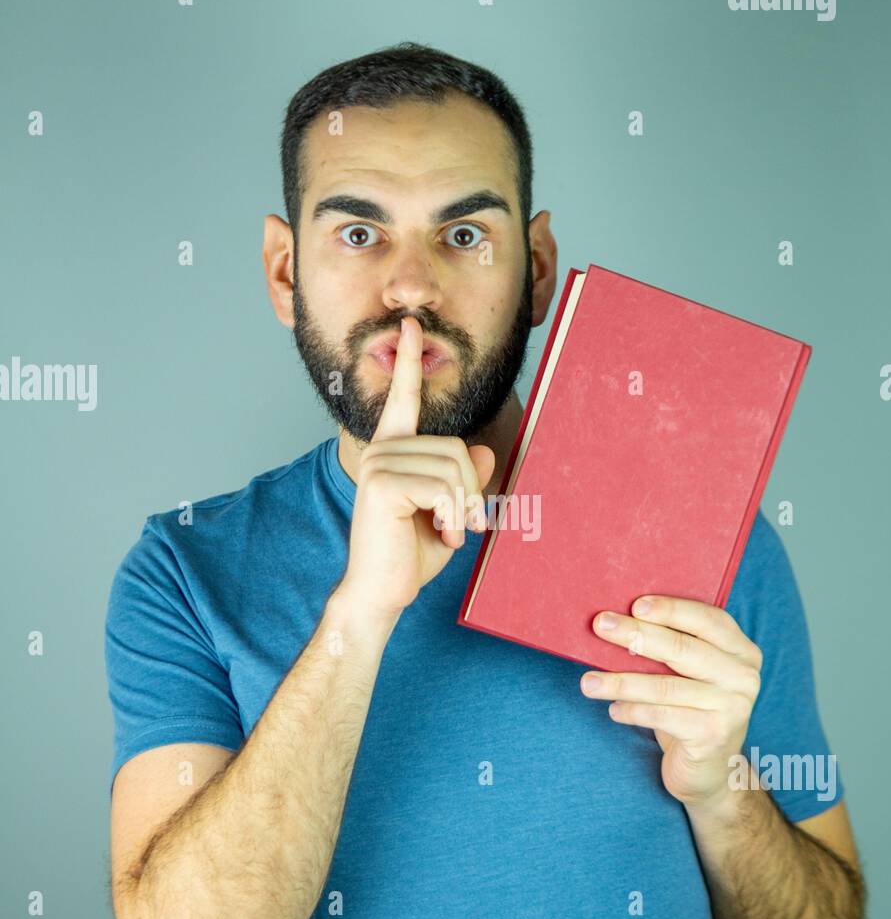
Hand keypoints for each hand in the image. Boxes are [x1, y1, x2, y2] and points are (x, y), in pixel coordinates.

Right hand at [338, 315, 494, 621]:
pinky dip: (452, 514)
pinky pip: (442, 486)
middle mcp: (382, 449)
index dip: (409, 362)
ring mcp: (378, 462)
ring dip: (464, 506)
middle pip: (456, 446)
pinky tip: (441, 535)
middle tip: (464, 526)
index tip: (409, 325)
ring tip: (450, 533)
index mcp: (394, 450)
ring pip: (454, 466)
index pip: (404, 399)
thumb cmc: (411, 555)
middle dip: (472, 490)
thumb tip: (484, 450)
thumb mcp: (451, 512)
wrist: (382, 593)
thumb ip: (466, 479)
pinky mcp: (382, 482)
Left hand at [580, 595, 762, 807]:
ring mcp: (732, 707)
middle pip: (682, 649)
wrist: (710, 773)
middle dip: (636, 635)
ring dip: (620, 682)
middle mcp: (743, 677)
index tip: (635, 604)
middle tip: (600, 626)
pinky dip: (632, 711)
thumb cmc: (692, 712)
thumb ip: (675, 649)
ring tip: (588, 682)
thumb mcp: (692, 676)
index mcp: (742, 651)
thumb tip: (620, 621)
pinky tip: (612, 709)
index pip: (708, 620)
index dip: (671, 609)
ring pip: (665, 686)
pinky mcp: (713, 735)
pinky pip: (661, 716)